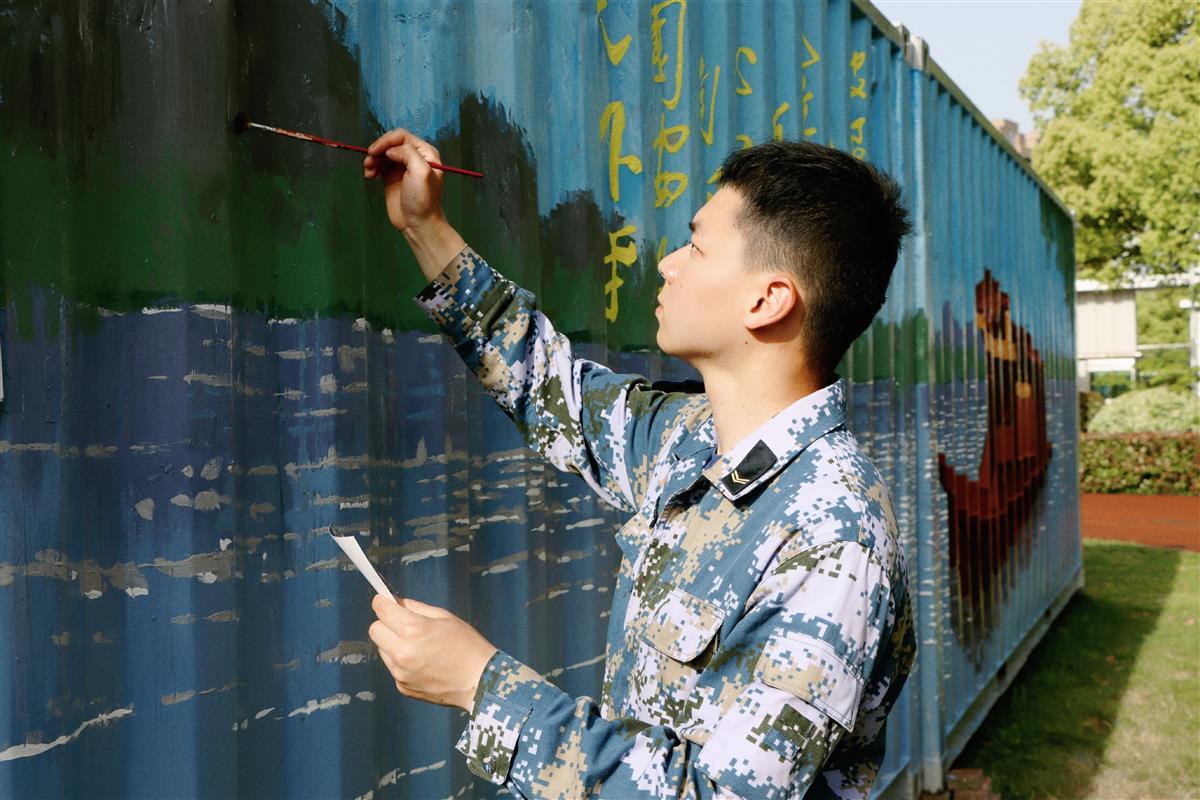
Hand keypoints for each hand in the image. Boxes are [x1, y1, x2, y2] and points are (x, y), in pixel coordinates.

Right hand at [362, 128, 446, 233]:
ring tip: (369, 170)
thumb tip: (391, 150)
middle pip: (390, 143)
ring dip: (373, 158)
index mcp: (425, 153)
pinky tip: (369, 176)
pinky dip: (372, 167)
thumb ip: (407, 153)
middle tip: (370, 159)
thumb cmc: (423, 199)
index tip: (376, 151)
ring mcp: (401, 167)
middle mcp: (413, 157)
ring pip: (382, 153)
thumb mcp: (421, 172)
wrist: (418, 223)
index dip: (387, 140)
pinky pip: (378, 165)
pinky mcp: (391, 177)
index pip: (402, 136)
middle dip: (378, 149)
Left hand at [369, 594, 496, 711]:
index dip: (382, 603)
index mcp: (413, 630)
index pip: (381, 610)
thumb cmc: (467, 645)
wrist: (479, 682)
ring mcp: (400, 672)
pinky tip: (423, 663)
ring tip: (419, 647)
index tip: (384, 601)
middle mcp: (402, 652)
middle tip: (402, 624)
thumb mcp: (445, 617)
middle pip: (375, 630)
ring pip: (383, 649)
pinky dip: (402, 662)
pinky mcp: (402, 686)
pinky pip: (393, 667)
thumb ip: (416, 607)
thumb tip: (395, 602)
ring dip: (393, 644)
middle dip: (385, 623)